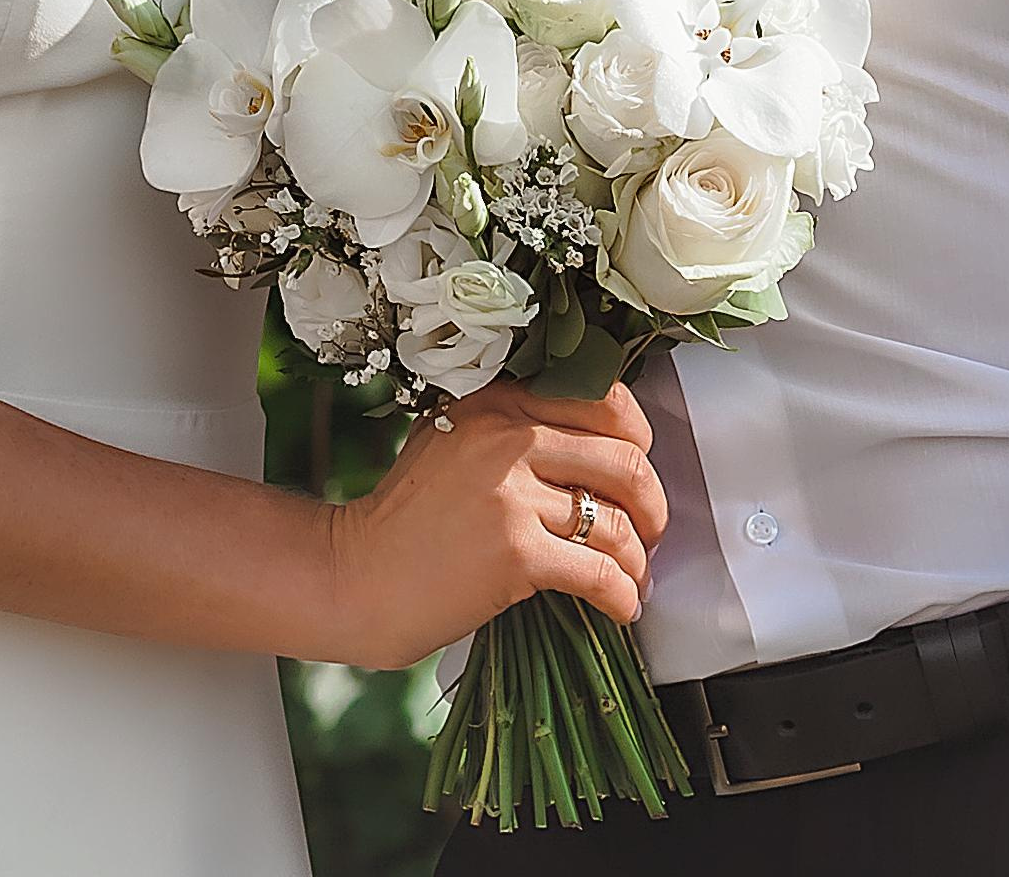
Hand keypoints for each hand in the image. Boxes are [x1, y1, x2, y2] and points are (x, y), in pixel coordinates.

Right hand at [328, 380, 667, 670]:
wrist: (355, 575)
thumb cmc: (405, 521)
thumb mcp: (452, 442)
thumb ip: (512, 428)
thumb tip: (599, 447)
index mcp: (496, 401)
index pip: (604, 402)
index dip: (639, 443)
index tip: (637, 475)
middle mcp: (506, 436)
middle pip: (625, 462)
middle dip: (653, 506)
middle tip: (649, 533)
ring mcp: (511, 494)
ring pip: (618, 521)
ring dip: (638, 559)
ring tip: (632, 577)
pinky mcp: (515, 552)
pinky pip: (600, 572)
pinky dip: (622, 596)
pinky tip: (620, 608)